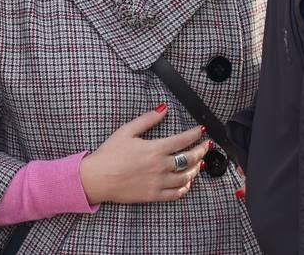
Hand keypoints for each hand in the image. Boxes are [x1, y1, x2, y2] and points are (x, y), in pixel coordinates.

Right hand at [79, 105, 209, 204]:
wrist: (97, 178)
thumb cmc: (109, 154)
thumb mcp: (127, 130)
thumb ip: (148, 119)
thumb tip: (163, 108)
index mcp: (155, 148)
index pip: (183, 140)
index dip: (195, 134)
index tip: (202, 130)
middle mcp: (160, 166)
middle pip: (189, 159)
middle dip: (201, 150)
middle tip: (206, 146)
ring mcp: (158, 182)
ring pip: (186, 177)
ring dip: (196, 169)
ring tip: (199, 163)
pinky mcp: (153, 195)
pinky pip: (175, 194)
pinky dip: (184, 188)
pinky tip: (187, 183)